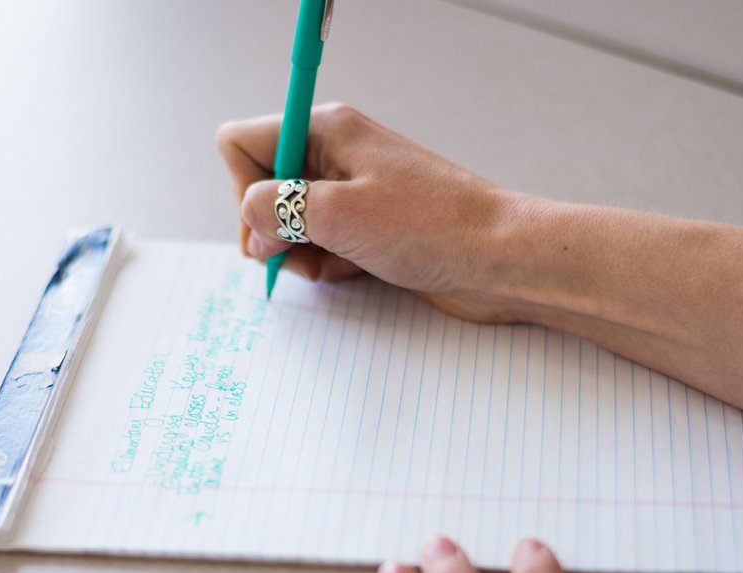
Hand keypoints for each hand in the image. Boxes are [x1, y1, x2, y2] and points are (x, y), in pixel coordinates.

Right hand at [215, 104, 538, 322]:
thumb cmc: (433, 226)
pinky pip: (319, 244)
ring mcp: (352, 192)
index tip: (271, 222)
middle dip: (270, 229)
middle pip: (261, 187)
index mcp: (326, 130)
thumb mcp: (338, 215)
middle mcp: (335, 155)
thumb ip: (275, 210)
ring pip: (288, 222)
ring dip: (299, 252)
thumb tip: (250, 221)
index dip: (242, 188)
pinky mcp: (367, 227)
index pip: (242, 143)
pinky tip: (354, 271)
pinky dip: (326, 263)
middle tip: (302, 251)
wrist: (501, 259)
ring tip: (334, 264)